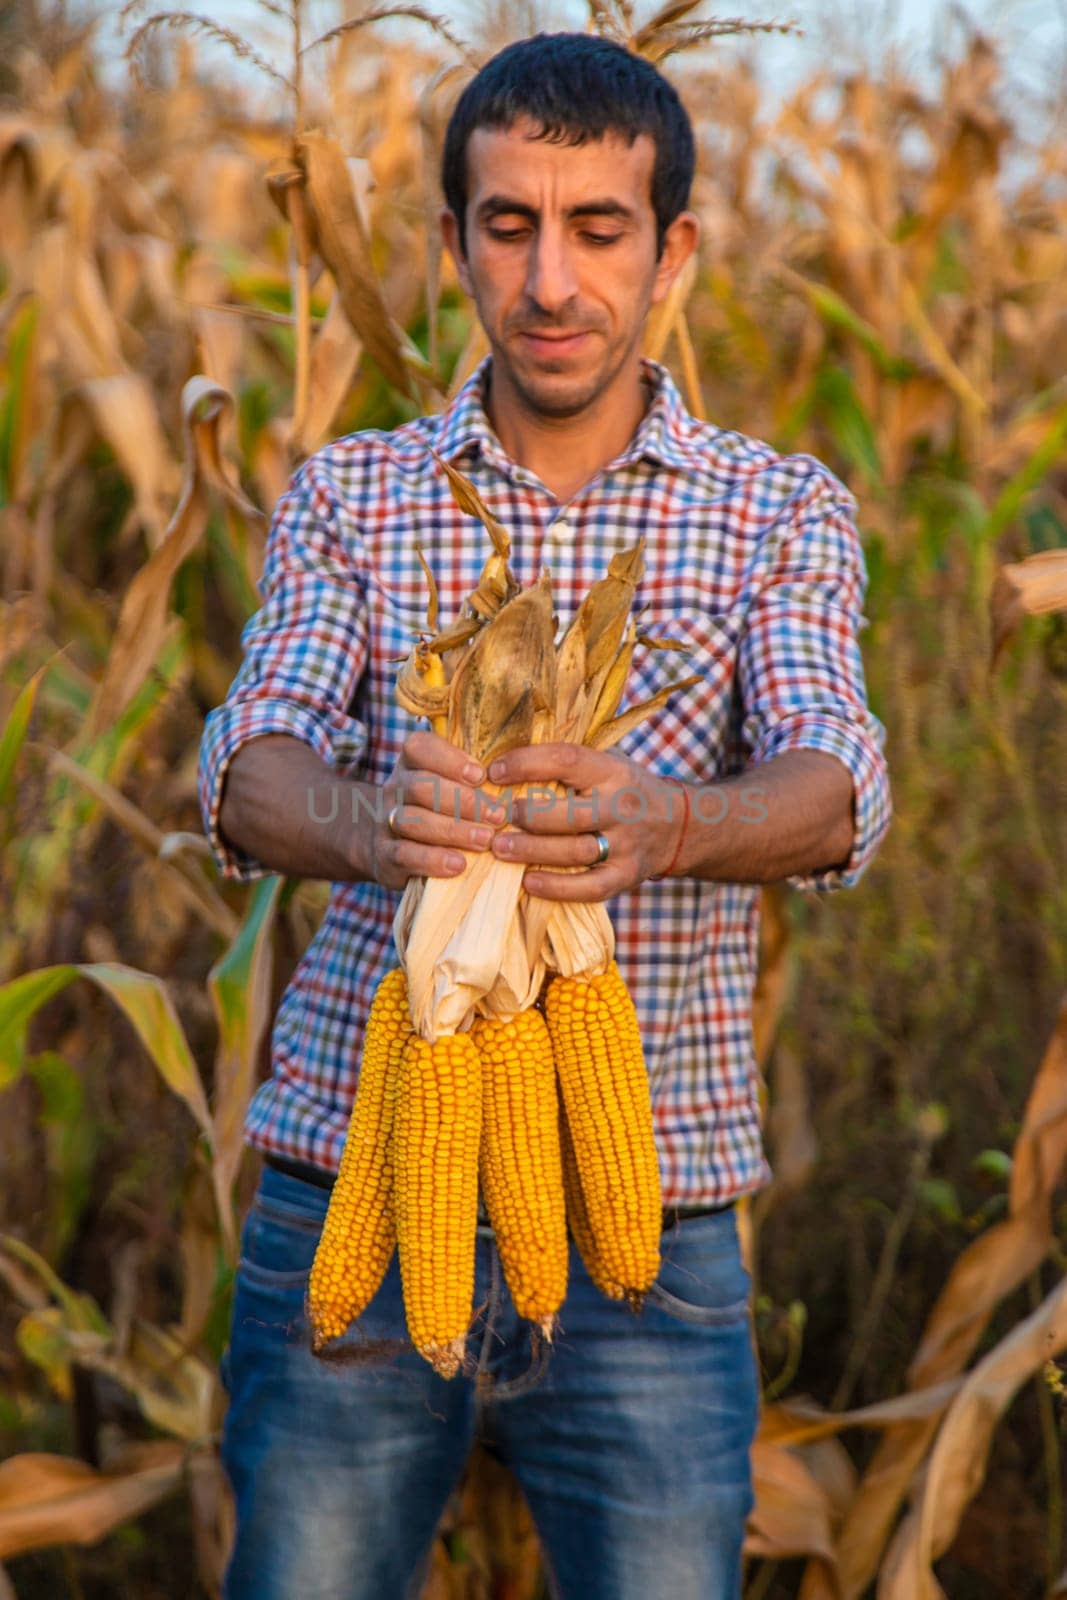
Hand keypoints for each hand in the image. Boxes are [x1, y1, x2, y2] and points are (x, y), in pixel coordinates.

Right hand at [368, 730, 506, 889]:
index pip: (419, 748)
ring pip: (412, 821)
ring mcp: (385, 822)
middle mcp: (394, 789)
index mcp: (411, 764)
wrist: (386, 846)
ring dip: (453, 831)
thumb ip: (473, 779)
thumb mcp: (448, 786)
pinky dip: (433, 860)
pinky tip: (459, 865)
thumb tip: (519, 778)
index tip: (482, 775)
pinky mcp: (385, 857)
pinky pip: (404, 855)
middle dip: (464, 801)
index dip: (450, 760)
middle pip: (421, 786)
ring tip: (485, 841)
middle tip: (499, 816)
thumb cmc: (436, 811)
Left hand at [483, 742, 687, 900]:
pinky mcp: (626, 876)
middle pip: (568, 813)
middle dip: (525, 815)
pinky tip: (528, 882)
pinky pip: (590, 887)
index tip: (495, 771)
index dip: (527, 764)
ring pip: (574, 851)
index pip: (567, 760)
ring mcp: (627, 845)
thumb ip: (568, 762)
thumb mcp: (607, 763)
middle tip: (494, 817)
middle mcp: (622, 807)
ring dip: (531, 851)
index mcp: (613, 772)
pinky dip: (557, 888)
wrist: (679, 825)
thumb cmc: (623, 790)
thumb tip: (505, 759)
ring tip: (498, 848)